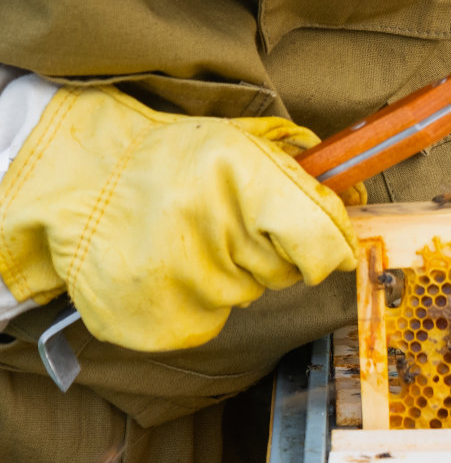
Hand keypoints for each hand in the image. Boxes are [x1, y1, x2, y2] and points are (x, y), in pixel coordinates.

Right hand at [0, 85, 358, 350]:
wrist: (79, 182)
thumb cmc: (171, 159)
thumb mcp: (239, 141)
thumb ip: (304, 167)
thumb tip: (359, 196)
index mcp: (240, 175)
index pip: (320, 240)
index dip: (330, 247)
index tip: (326, 246)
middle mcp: (212, 230)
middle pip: (285, 272)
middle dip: (270, 251)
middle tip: (227, 224)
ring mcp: (180, 281)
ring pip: (245, 295)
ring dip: (229, 274)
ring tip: (186, 239)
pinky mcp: (157, 319)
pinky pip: (208, 321)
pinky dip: (196, 301)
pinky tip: (167, 268)